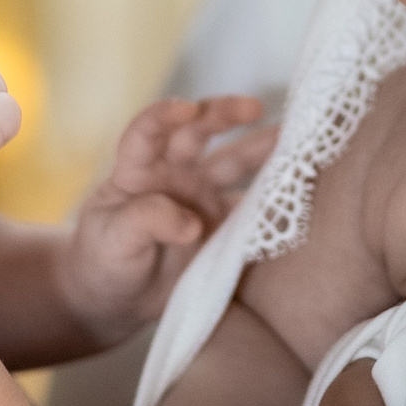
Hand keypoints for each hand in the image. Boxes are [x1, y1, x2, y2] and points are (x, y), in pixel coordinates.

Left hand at [57, 95, 273, 345]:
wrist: (116, 298)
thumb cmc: (103, 261)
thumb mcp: (112, 240)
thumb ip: (145, 221)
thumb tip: (192, 222)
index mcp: (137, 170)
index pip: (147, 132)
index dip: (165, 115)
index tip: (188, 108)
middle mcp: (172, 174)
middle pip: (198, 133)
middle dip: (225, 114)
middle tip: (254, 108)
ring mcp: (199, 196)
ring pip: (232, 163)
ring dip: (261, 148)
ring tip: (296, 136)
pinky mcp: (220, 223)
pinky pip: (251, 207)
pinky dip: (274, 198)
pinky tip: (302, 188)